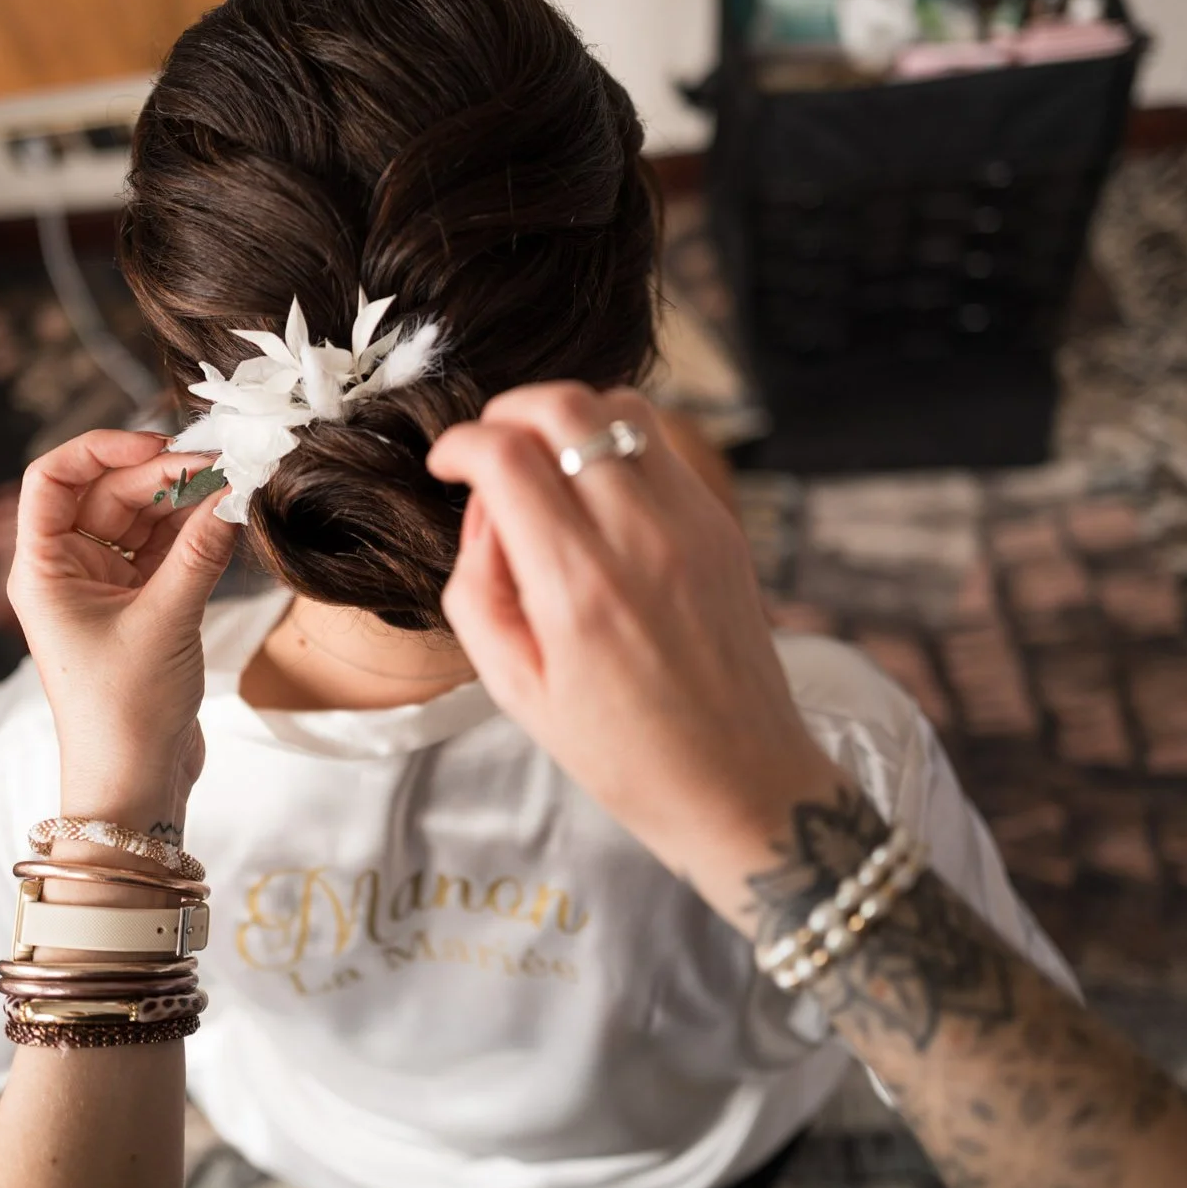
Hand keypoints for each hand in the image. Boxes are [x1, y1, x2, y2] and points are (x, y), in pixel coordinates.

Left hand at [8, 430, 238, 828]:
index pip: (52, 479)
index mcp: (43, 569)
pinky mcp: (142, 606)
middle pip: (108, 493)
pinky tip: (228, 517)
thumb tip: (235, 490)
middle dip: (162, 475)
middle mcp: (69, 571)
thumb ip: (201, 551)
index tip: (156, 444)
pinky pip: (166, 549)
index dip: (99, 449)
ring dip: (184, 501)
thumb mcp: (165, 622)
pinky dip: (195, 532)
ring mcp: (105, 588)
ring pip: (142, 519)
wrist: (136, 783)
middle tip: (219, 466)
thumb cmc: (123, 713)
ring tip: (232, 485)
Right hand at [427, 384, 844, 923]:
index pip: (507, 456)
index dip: (460, 444)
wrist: (740, 782)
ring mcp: (693, 525)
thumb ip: (476, 588)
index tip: (446, 465)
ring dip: (566, 417)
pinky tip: (594, 491)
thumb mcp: (513, 688)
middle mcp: (641, 540)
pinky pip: (662, 444)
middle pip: (565, 406)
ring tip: (543, 464)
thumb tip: (482, 511)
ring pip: (620, 406)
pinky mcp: (723, 524)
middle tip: (488, 450)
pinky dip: (614, 443)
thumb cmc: (622, 752)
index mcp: (579, 589)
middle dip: (508, 410)